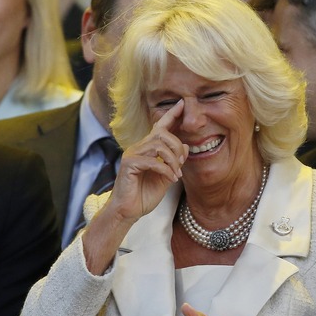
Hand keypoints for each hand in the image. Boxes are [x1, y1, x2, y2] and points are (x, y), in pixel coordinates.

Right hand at [82, 102, 187, 274]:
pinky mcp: (129, 164)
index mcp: (146, 149)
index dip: (171, 115)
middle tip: (182, 163)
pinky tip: (171, 179)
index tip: (181, 104)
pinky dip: (166, 170)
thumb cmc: (143, 196)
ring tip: (177, 174)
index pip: (159, 127)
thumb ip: (175, 162)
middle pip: (161, 133)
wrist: (128, 212)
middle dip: (177, 146)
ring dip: (173, 160)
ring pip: (158, 145)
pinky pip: (153, 161)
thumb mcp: (166, 177)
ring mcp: (131, 155)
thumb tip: (187, 146)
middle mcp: (138, 148)